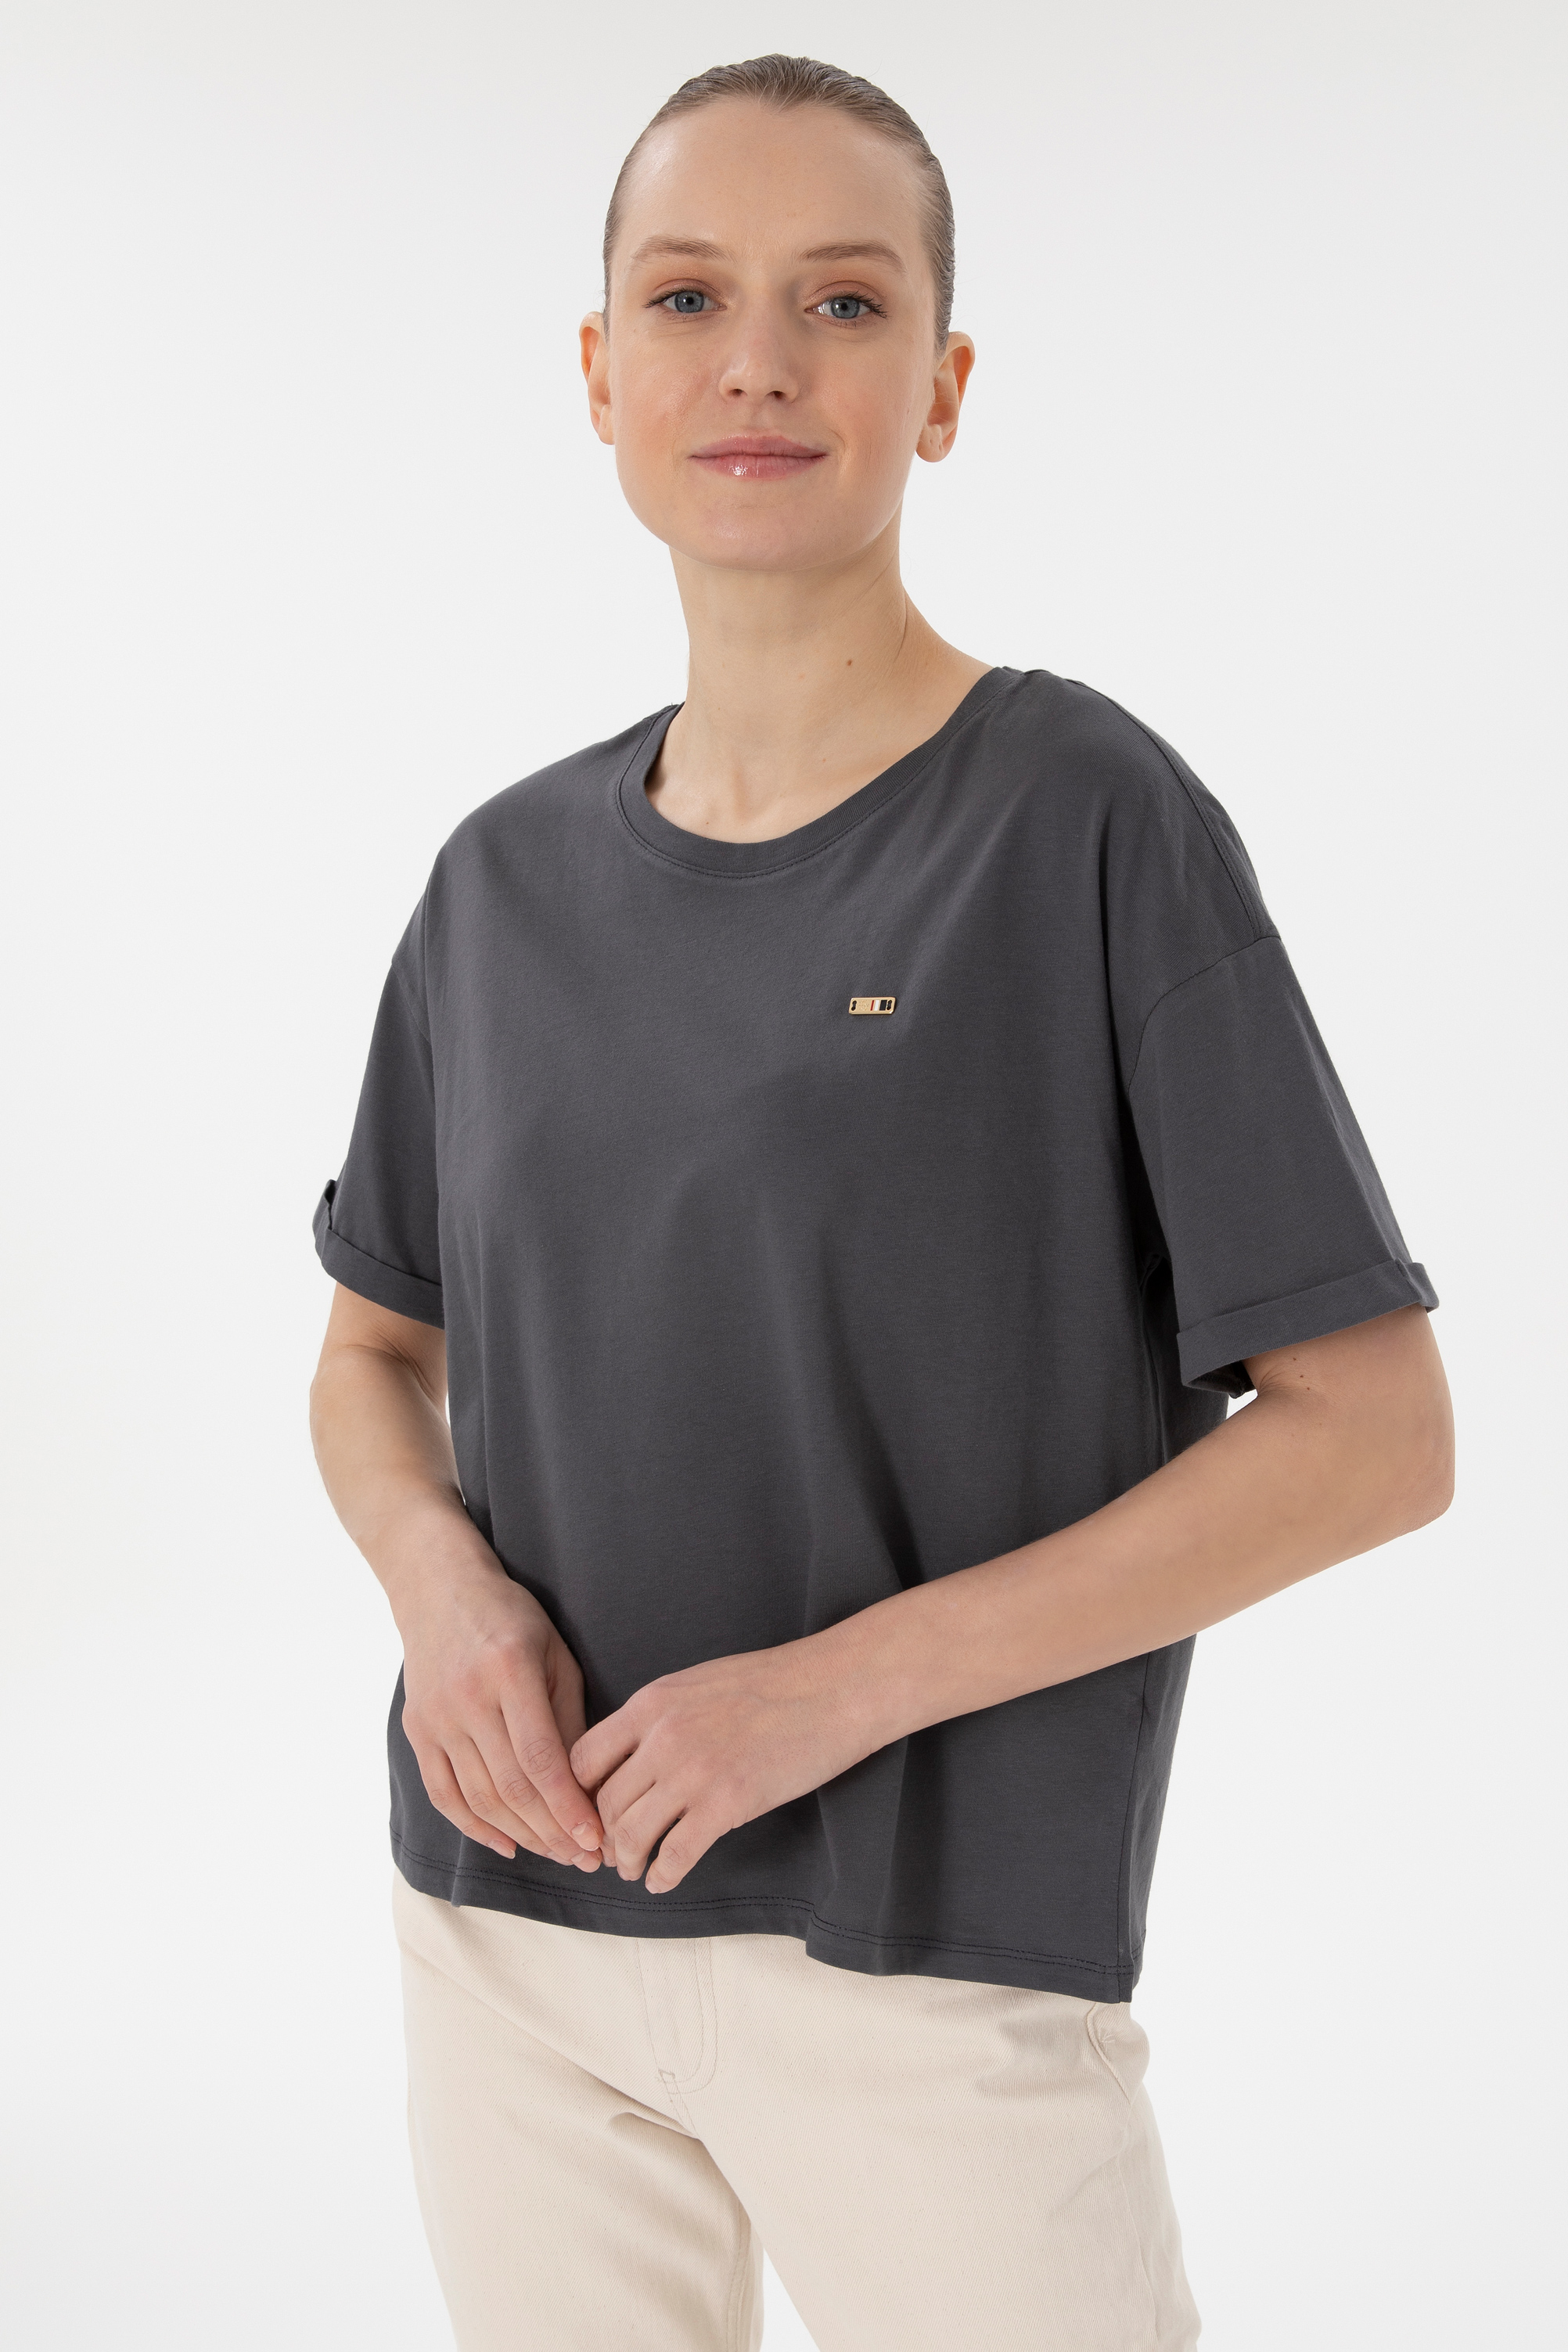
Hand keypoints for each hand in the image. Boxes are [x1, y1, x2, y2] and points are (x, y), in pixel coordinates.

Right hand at [398, 1557, 605, 1870]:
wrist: (437, 1589)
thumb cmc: (511, 1618)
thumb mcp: (554, 1653)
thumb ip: (569, 1717)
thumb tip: (590, 1785)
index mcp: (510, 1670)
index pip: (542, 1758)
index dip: (568, 1806)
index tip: (595, 1839)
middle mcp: (467, 1697)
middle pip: (512, 1786)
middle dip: (553, 1831)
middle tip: (587, 1857)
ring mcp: (436, 1717)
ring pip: (479, 1797)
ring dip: (522, 1835)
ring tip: (558, 1854)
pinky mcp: (416, 1731)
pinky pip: (445, 1793)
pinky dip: (475, 1827)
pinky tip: (508, 1844)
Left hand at [568, 1637, 873, 1893]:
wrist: (832, 1688)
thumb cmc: (774, 1683)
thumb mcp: (698, 1683)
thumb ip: (660, 1717)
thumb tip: (634, 1756)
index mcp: (650, 1703)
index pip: (583, 1758)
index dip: (581, 1794)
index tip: (593, 1812)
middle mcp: (662, 1738)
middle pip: (606, 1803)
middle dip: (605, 1836)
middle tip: (613, 1853)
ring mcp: (693, 1772)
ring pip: (632, 1833)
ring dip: (628, 1861)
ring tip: (635, 1870)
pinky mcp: (727, 1804)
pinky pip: (676, 1854)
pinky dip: (663, 1876)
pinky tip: (664, 1881)